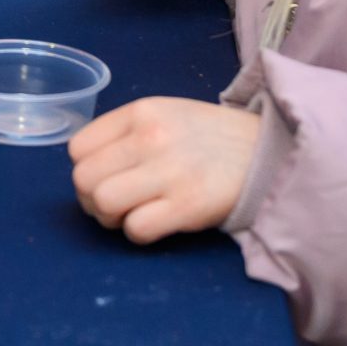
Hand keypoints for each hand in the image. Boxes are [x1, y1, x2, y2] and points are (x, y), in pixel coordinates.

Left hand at [68, 98, 262, 243]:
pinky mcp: (188, 205)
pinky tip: (156, 223)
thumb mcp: (165, 115)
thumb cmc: (209, 138)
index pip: (77, 149)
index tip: (106, 179)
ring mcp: (169, 171)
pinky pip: (136, 228)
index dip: (86, 170)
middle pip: (84, 179)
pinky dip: (138, 232)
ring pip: (103, 203)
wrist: (269, 153)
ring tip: (132, 214)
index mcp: (140, 112)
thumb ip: (125, 135)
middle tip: (116, 204)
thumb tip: (88, 169)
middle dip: (92, 199)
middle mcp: (150, 137)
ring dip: (111, 218)